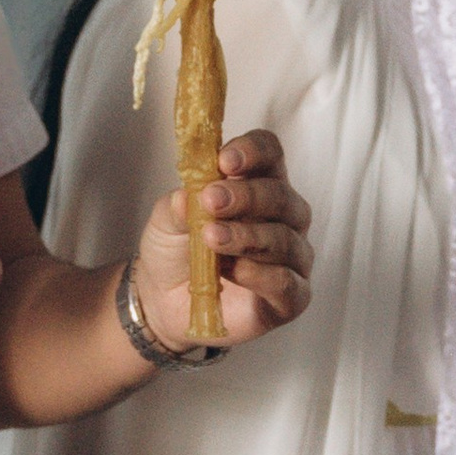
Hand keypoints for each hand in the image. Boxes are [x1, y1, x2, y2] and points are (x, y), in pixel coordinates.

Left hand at [133, 128, 313, 349]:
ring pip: (285, 240)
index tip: (224, 160)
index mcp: (258, 186)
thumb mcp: (166, 221)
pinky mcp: (290, 298)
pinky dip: (260, 275)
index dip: (253, 152)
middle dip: (246, 196)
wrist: (164, 302)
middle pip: (281, 196)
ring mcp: (291, 259)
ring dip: (247, 236)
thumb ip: (178, 206)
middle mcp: (283, 218)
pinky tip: (231, 271)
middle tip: (211, 201)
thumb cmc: (176, 250)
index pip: (270, 155)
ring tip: (211, 238)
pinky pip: (287, 283)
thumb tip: (189, 196)